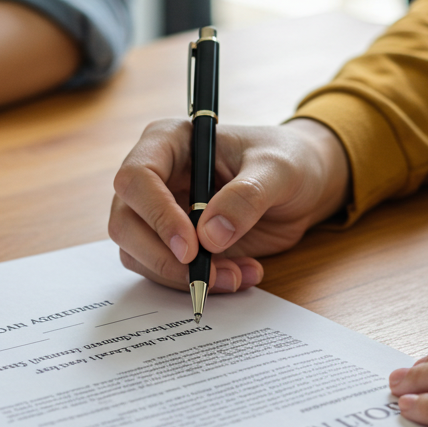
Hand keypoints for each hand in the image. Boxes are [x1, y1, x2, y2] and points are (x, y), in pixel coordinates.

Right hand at [109, 118, 349, 292]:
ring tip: (238, 275)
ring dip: (183, 277)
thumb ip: (247, 197)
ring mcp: (159, 214)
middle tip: (208, 275)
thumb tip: (210, 236)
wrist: (303, 186)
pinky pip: (165, 273)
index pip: (136, 178)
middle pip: (125, 223)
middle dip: (163, 258)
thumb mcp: (278, 170)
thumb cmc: (287, 161)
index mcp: (169, 143)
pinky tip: (240, 275)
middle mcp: (155, 179)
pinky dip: (198, 283)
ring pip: (138, 255)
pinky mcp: (173, 244)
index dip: (156, 215)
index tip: (190, 247)